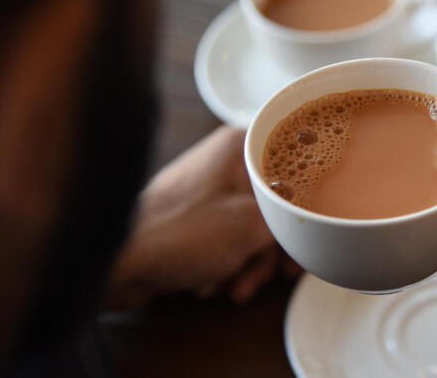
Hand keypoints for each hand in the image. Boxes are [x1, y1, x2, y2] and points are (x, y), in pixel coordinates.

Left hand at [106, 126, 299, 308]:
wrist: (116, 263)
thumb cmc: (179, 233)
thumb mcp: (251, 226)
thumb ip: (291, 217)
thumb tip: (319, 217)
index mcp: (241, 148)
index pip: (297, 161)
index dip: (311, 198)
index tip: (318, 226)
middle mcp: (226, 162)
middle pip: (277, 202)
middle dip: (274, 247)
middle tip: (281, 274)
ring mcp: (210, 189)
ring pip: (255, 225)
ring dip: (249, 263)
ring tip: (234, 288)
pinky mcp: (197, 216)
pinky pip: (230, 238)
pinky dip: (228, 264)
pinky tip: (213, 286)